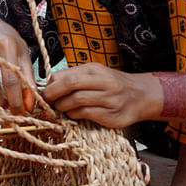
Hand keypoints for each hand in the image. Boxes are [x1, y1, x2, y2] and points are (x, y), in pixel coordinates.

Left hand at [42, 63, 156, 127]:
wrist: (141, 96)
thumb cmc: (111, 84)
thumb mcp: (94, 74)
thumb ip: (73, 76)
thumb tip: (48, 85)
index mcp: (95, 69)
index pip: (66, 75)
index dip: (51, 85)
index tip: (45, 92)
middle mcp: (104, 82)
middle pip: (71, 84)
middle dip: (53, 94)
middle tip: (47, 102)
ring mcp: (110, 99)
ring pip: (77, 100)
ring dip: (63, 106)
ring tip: (60, 108)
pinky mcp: (112, 115)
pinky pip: (86, 114)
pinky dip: (74, 115)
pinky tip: (73, 114)